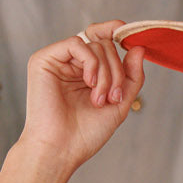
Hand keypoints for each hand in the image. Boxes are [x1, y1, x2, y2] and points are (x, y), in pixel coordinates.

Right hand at [21, 20, 145, 176]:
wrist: (61, 150)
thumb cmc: (85, 133)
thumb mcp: (119, 103)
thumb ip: (132, 76)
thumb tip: (139, 47)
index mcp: (85, 72)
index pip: (102, 41)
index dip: (115, 33)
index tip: (130, 37)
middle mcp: (70, 64)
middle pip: (104, 45)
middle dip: (117, 71)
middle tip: (113, 98)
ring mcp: (57, 60)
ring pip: (94, 45)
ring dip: (107, 74)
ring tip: (99, 100)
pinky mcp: (43, 59)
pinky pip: (77, 44)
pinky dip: (91, 63)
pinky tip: (90, 83)